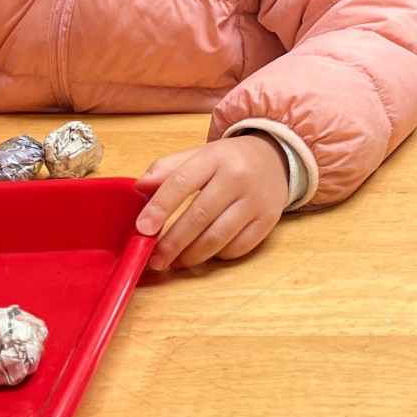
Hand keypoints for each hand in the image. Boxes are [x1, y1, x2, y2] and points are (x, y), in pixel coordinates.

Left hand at [134, 133, 289, 270]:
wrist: (275, 159)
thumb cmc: (229, 161)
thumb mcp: (199, 155)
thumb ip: (167, 168)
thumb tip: (140, 186)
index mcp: (215, 156)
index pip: (182, 182)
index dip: (160, 207)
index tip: (142, 229)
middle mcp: (238, 177)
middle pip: (200, 216)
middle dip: (173, 242)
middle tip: (155, 259)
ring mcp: (255, 201)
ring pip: (218, 237)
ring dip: (191, 255)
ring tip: (175, 261)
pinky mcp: (268, 221)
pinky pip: (237, 248)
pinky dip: (216, 256)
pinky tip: (204, 253)